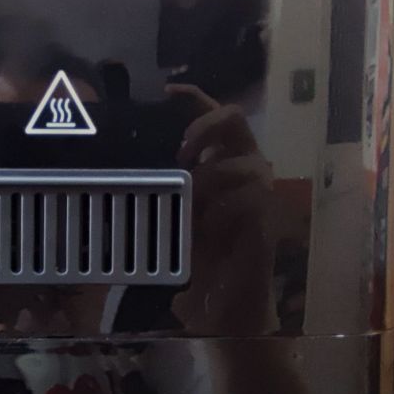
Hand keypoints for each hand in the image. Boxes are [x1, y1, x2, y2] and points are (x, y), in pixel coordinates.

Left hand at [165, 84, 276, 332]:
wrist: (224, 302)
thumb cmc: (198, 255)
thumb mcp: (171, 215)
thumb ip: (163, 189)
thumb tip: (126, 168)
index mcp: (220, 159)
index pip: (214, 114)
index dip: (195, 97)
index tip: (169, 91)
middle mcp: (244, 166)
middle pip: (236, 118)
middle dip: (204, 128)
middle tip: (180, 151)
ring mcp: (259, 190)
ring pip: (246, 161)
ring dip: (211, 178)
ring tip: (189, 200)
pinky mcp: (267, 217)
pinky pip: (250, 199)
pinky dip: (222, 211)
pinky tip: (205, 227)